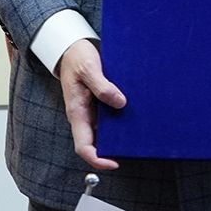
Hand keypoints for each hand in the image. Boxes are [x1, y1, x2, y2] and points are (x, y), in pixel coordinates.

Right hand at [56, 39, 124, 170]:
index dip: (97, 159)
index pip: (83, 146)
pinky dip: (119, 122)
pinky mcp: (97, 104)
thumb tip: (120, 103)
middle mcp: (83, 116)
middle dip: (112, 151)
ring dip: (117, 137)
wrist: (72, 48)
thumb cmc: (77, 57)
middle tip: (133, 149)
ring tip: (137, 135)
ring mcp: (90, 111)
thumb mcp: (89, 68)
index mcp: (76, 112)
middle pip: (95, 144)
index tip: (114, 162)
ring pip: (103, 133)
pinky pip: (108, 119)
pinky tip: (133, 117)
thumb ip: (102, 86)